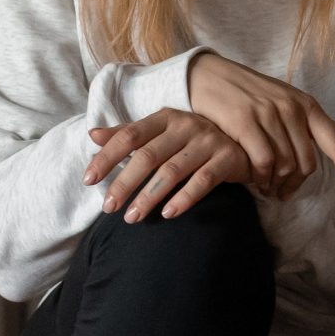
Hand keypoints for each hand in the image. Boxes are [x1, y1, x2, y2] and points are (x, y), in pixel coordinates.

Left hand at [80, 110, 250, 221]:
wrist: (246, 143)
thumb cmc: (195, 141)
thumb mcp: (162, 133)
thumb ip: (129, 135)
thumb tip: (93, 135)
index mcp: (166, 117)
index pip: (130, 136)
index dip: (107, 157)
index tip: (89, 179)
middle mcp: (186, 125)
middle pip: (148, 156)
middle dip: (124, 183)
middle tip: (107, 207)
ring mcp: (208, 141)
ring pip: (172, 171)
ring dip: (149, 196)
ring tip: (132, 217)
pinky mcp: (227, 159)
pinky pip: (203, 181)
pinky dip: (184, 198)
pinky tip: (168, 214)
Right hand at [188, 52, 334, 204]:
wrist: (212, 76)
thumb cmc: (257, 95)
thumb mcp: (295, 106)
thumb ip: (327, 128)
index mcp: (310, 107)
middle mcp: (293, 109)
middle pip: (307, 164)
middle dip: (295, 184)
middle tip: (281, 193)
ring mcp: (269, 113)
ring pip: (284, 165)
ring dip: (275, 183)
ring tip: (265, 186)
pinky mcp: (245, 121)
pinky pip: (262, 162)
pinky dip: (259, 176)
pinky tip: (253, 178)